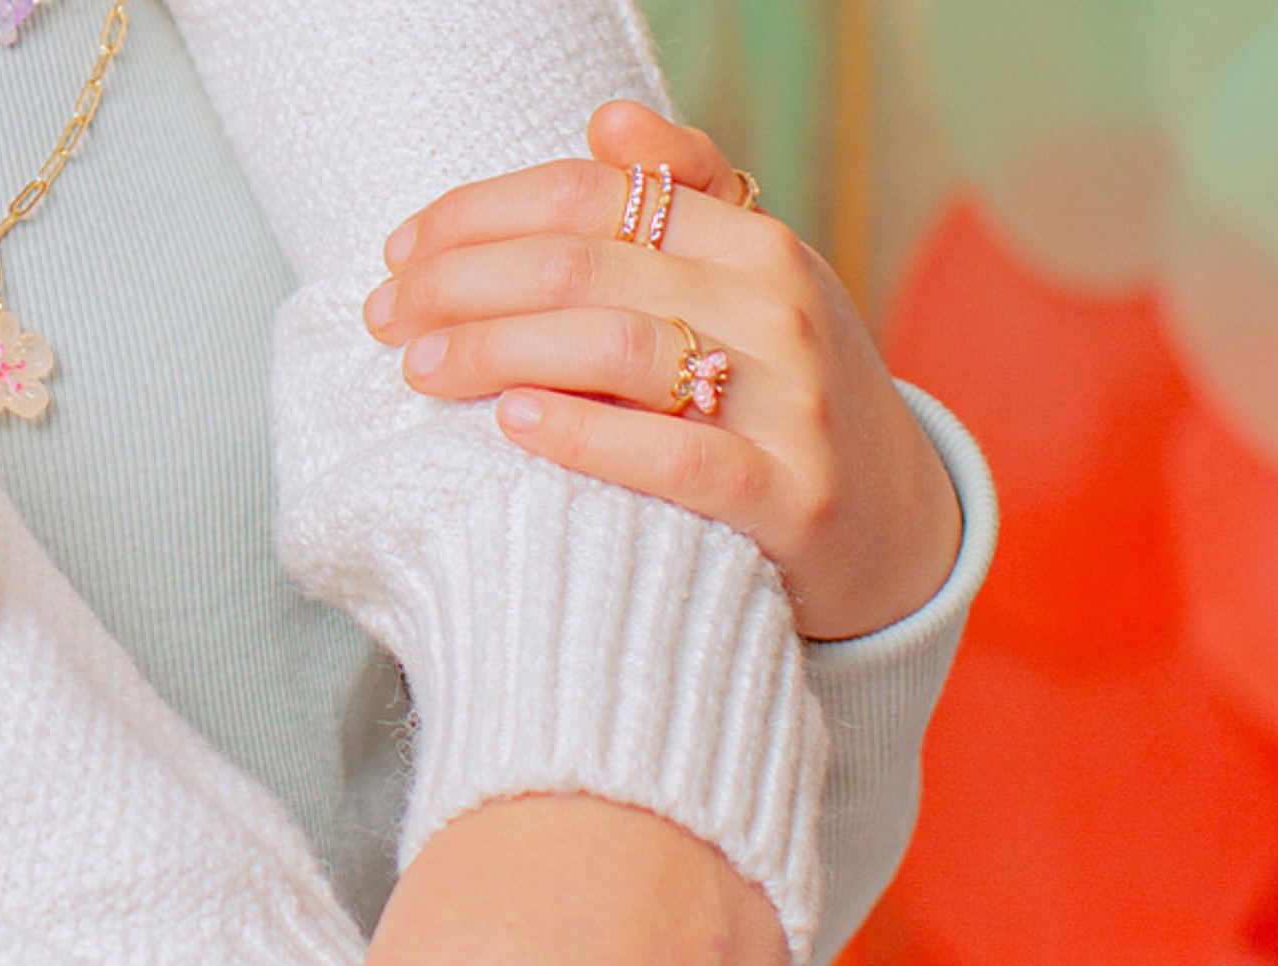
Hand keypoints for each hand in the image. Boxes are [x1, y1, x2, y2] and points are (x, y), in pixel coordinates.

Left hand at [364, 102, 960, 641]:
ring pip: (617, 347)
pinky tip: (512, 423)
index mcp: (755, 241)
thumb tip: (606, 119)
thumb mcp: (753, 291)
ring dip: (499, 352)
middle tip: (385, 318)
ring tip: (421, 370)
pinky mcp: (787, 498)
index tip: (400, 251)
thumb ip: (686, 205)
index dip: (481, 214)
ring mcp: (787, 403)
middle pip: (587, 266)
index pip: (593, 195)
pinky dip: (585, 433)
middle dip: (464, 284)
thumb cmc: (786, 405)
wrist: (892, 534)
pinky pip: (673, 456)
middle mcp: (776, 306)